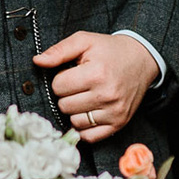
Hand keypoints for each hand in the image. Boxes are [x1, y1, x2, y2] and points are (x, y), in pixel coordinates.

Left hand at [33, 31, 158, 141]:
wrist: (141, 60)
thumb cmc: (109, 50)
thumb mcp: (84, 41)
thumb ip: (59, 51)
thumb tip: (37, 61)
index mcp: (96, 73)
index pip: (58, 86)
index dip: (60, 78)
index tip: (71, 73)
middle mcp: (106, 95)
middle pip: (64, 106)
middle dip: (67, 94)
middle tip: (79, 84)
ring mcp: (114, 112)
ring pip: (74, 122)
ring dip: (75, 110)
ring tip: (85, 96)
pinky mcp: (119, 124)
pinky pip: (89, 136)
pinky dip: (85, 126)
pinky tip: (89, 111)